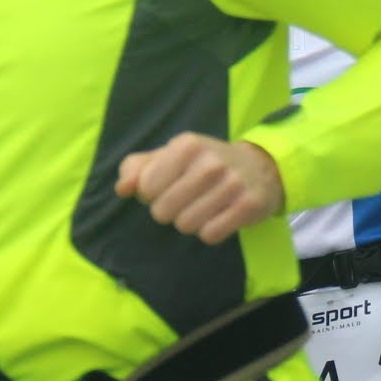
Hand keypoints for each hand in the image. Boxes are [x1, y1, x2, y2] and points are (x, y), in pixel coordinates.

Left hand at [114, 133, 281, 243]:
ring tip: (203, 207)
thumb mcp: (170, 156)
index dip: (151, 194)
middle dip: (170, 212)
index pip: (146, 188)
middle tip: (186, 200)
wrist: (258, 166)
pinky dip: (210, 231)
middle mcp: (210, 161)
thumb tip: (122, 189)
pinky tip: (219, 216)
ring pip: (187, 226)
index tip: (167, 186)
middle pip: (164, 212)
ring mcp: (233, 183)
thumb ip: (138, 168)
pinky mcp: (249, 204)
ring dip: (190, 223)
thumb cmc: (203, 162)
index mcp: (186, 145)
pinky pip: (211, 235)